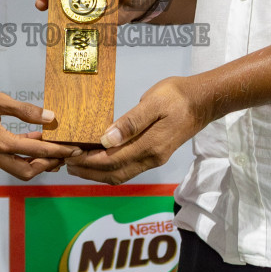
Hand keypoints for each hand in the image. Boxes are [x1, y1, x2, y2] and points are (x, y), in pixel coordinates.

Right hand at [0, 87, 78, 180]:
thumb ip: (24, 110)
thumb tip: (50, 117)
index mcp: (0, 142)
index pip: (37, 150)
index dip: (59, 151)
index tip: (75, 149)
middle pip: (28, 171)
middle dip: (49, 165)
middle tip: (66, 154)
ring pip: (18, 169)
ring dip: (37, 163)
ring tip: (54, 151)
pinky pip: (9, 161)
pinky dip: (24, 155)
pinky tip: (33, 140)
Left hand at [66, 76, 209, 184]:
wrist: (204, 102)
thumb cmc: (177, 96)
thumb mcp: (153, 102)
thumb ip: (131, 122)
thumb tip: (106, 139)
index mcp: (150, 145)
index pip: (112, 160)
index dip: (89, 161)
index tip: (70, 156)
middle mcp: (151, 158)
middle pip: (114, 174)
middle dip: (89, 171)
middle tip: (67, 163)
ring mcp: (154, 159)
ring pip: (121, 175)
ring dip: (98, 173)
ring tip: (78, 165)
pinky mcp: (155, 155)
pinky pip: (128, 169)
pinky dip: (110, 169)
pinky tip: (99, 160)